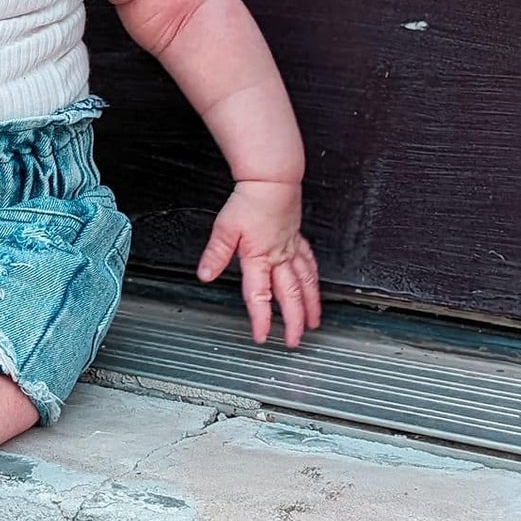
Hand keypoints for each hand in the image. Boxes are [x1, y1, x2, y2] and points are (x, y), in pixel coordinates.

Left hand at [196, 180, 321, 347]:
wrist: (272, 180)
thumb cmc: (250, 200)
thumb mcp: (225, 228)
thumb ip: (216, 254)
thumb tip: (205, 274)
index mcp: (260, 258)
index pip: (260, 296)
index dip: (262, 319)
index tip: (263, 336)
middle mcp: (279, 257)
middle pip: (290, 296)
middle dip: (294, 322)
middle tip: (295, 341)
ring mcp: (291, 248)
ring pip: (306, 282)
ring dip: (310, 305)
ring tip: (314, 321)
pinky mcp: (296, 237)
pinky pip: (309, 262)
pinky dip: (314, 277)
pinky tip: (315, 285)